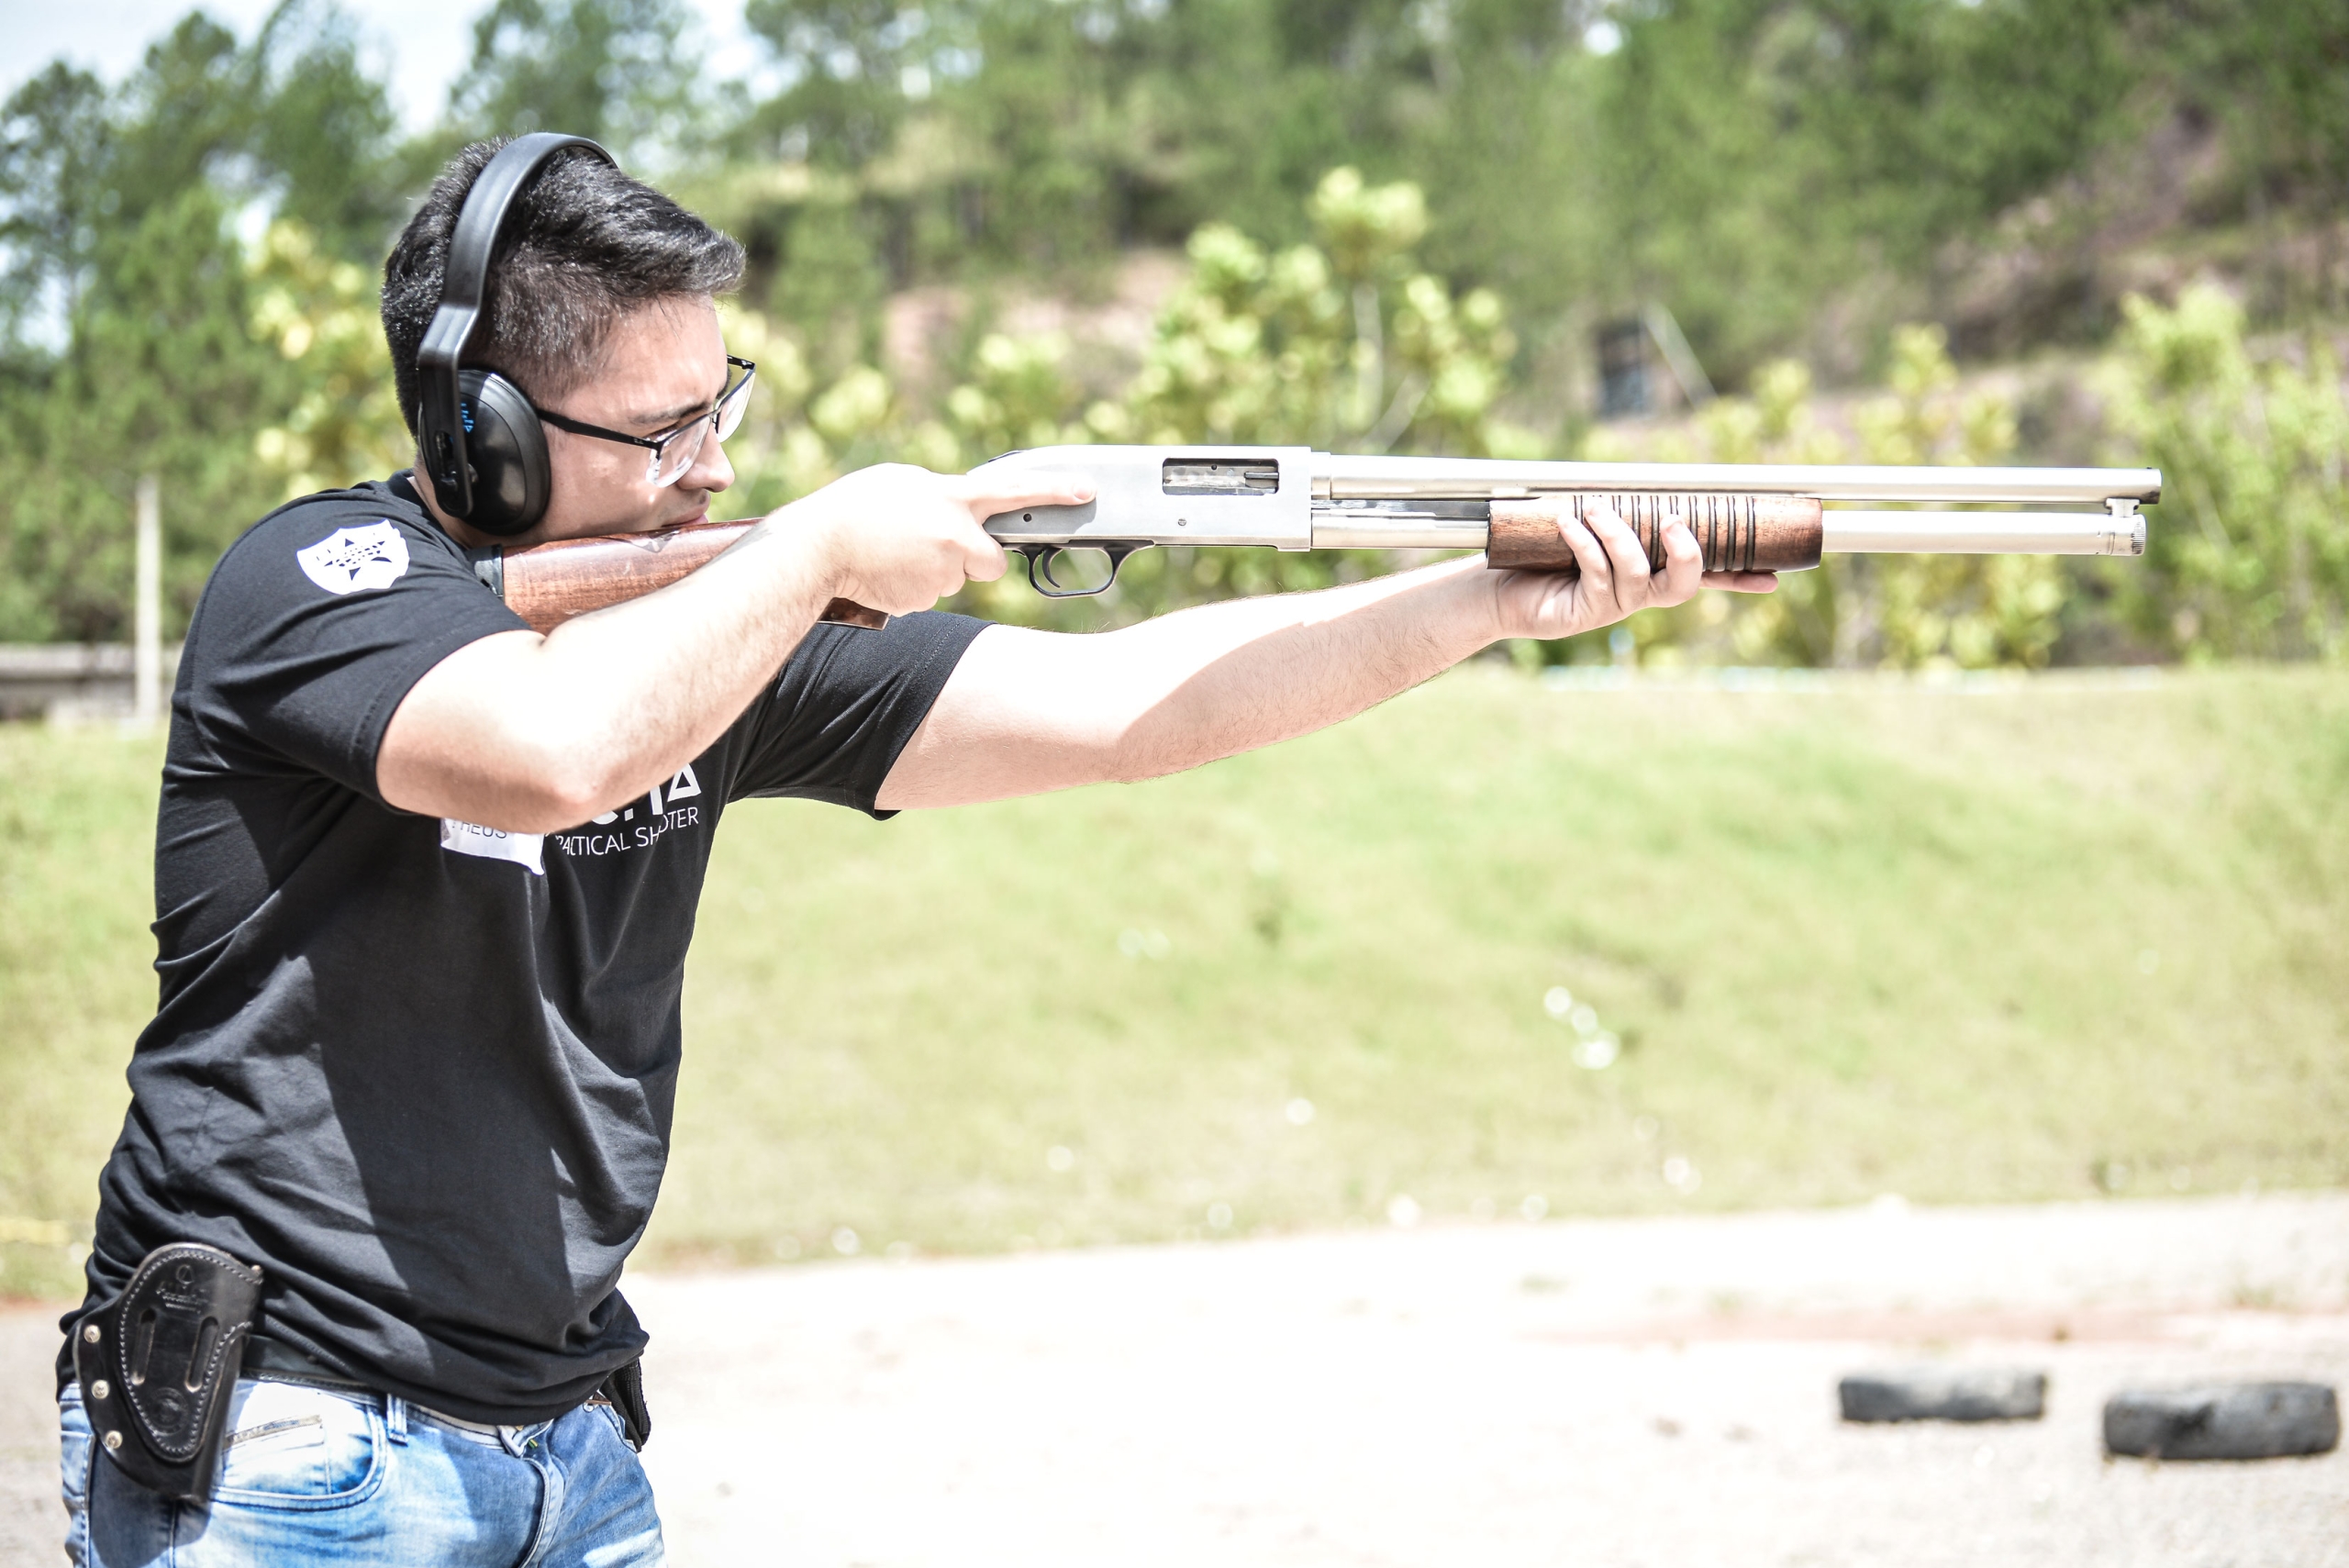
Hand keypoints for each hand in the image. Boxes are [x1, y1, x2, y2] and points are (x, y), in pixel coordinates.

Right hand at [785, 463, 1094, 615]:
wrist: (816, 548)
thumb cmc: (854, 508)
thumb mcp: (903, 483)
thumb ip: (941, 495)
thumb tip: (960, 506)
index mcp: (952, 497)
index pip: (1014, 491)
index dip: (1053, 491)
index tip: (1087, 490)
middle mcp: (955, 535)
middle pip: (990, 562)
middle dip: (972, 561)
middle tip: (933, 548)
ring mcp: (941, 572)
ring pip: (953, 580)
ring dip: (932, 571)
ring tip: (892, 554)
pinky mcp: (923, 599)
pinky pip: (928, 596)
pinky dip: (911, 588)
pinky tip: (885, 573)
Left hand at [1489, 504, 1777, 640]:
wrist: (1497, 587)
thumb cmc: (1543, 551)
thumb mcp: (1587, 523)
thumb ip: (1617, 507)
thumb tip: (1632, 473)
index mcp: (1649, 573)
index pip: (1704, 576)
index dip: (1738, 578)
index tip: (1773, 578)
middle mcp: (1638, 594)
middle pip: (1684, 585)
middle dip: (1687, 554)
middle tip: (1675, 523)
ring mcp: (1613, 607)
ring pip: (1636, 573)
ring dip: (1617, 535)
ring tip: (1594, 509)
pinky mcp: (1583, 614)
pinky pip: (1596, 574)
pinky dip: (1585, 543)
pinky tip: (1568, 524)